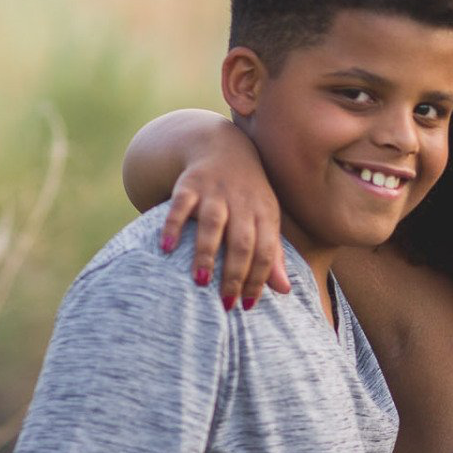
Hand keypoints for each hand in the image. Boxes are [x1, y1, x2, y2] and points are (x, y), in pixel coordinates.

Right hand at [160, 139, 289, 310]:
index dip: (258, 279)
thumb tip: (285, 291)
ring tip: (200, 282)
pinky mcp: (189, 184)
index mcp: (265, 212)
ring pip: (213, 224)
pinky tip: (167, 248)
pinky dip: (173, 226)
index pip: (266, 250)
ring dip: (207, 254)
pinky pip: (180, 206)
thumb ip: (273, 255)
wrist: (222, 146)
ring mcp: (215, 191)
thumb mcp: (265, 219)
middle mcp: (242, 201)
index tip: (246, 305)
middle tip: (225, 302)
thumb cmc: (248, 195)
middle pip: (241, 241)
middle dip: (235, 273)